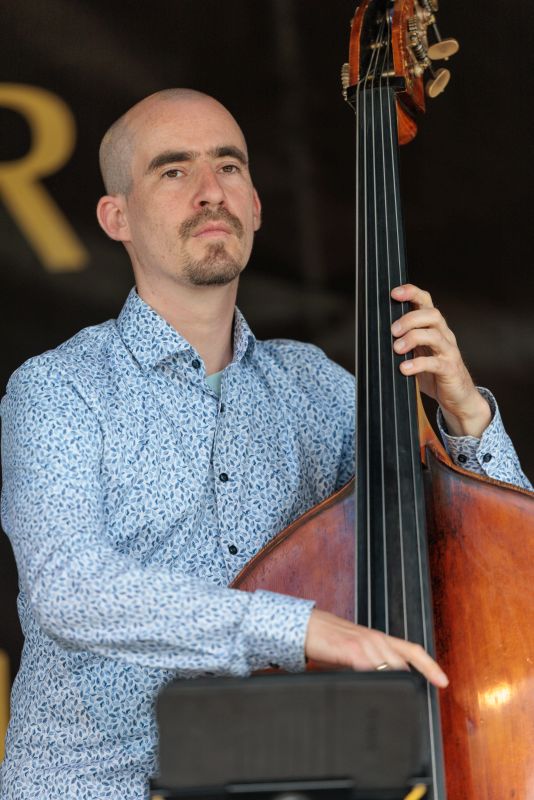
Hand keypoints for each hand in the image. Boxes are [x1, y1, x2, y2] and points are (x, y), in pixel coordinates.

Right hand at [305, 609, 447, 687]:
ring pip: (389, 665)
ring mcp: (362, 642)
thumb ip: (369, 664)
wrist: (305, 626)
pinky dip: (375, 677)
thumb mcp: (354, 651)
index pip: (412, 650)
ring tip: (397, 698)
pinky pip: (368, 665)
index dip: (430, 665)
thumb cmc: (328, 640)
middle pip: (403, 662)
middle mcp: (375, 638)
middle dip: (410, 682)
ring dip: (394, 681)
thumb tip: (382, 683)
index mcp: (379, 639)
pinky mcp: (349, 648)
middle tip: (414, 700)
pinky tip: (376, 686)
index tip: (443, 682)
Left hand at [390, 284, 491, 436]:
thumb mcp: (417, 352)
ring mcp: (449, 352)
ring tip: (397, 349)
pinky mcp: (450, 369)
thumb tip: (375, 333)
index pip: (426, 302)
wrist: (458, 397)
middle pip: (432, 314)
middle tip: (392, 331)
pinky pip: (435, 363)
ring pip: (435, 335)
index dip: (412, 293)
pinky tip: (404, 368)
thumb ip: (403, 340)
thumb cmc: (433, 372)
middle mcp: (444, 335)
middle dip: (410, 319)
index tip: (394, 293)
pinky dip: (418, 364)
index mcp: (434, 327)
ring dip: (413, 338)